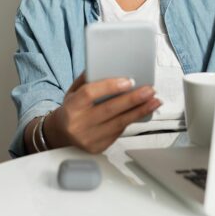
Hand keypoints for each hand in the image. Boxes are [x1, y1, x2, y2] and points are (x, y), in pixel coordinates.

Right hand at [45, 73, 161, 153]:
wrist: (60, 135)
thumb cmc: (71, 110)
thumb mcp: (72, 92)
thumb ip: (87, 80)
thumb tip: (108, 67)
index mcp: (71, 107)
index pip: (90, 94)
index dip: (110, 87)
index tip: (128, 81)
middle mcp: (79, 124)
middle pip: (109, 110)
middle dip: (133, 99)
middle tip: (149, 90)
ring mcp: (89, 138)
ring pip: (119, 123)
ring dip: (139, 111)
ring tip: (154, 101)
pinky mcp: (98, 147)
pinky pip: (119, 132)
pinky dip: (132, 120)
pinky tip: (142, 112)